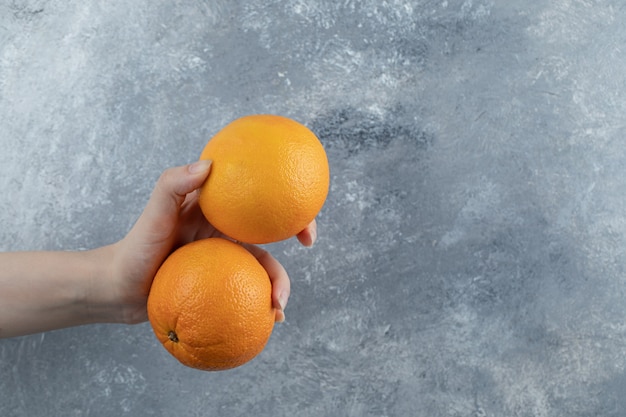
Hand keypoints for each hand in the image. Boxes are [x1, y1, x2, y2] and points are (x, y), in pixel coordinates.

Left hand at [108, 160, 315, 323]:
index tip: (296, 202)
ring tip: (279, 308)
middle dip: (296, 231)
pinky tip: (268, 321)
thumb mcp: (153, 215)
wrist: (119, 289)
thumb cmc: (135, 247)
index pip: (255, 196)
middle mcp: (224, 229)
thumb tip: (208, 164)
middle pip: (269, 228)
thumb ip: (172, 185)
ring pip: (263, 264)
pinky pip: (247, 289)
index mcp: (215, 208)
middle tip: (310, 242)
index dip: (281, 196)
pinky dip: (260, 303)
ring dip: (279, 282)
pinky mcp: (219, 281)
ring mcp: (223, 256)